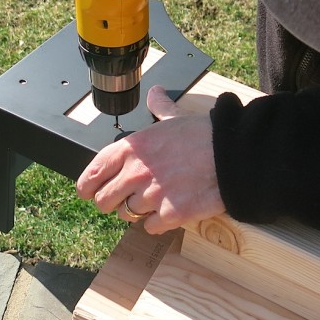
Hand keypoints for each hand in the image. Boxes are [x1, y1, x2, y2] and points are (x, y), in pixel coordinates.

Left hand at [75, 85, 224, 234]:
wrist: (233, 156)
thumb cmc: (204, 136)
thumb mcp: (175, 117)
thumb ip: (160, 107)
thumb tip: (156, 92)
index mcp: (131, 149)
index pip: (93, 173)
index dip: (86, 186)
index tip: (87, 192)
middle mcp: (135, 173)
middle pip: (104, 201)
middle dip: (113, 202)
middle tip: (125, 199)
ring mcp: (152, 196)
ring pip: (127, 215)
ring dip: (138, 212)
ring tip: (154, 201)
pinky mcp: (170, 215)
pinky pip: (150, 227)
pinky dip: (158, 223)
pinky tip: (169, 211)